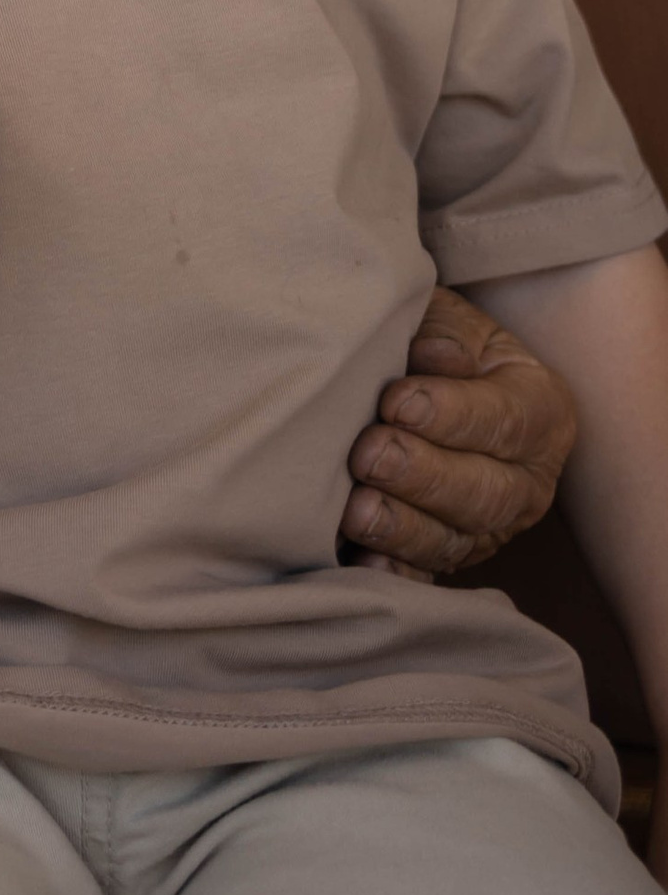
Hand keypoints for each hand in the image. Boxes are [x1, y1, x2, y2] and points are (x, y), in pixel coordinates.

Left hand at [342, 286, 576, 577]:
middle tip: (368, 454)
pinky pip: (424, 576)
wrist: (416, 375)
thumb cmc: (431, 337)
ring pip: (455, 540)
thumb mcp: (445, 317)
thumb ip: (443, 331)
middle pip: (485, 493)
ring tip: (355, 509)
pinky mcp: (448, 555)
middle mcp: (526, 480)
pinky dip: (393, 573)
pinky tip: (360, 562)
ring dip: (402, 529)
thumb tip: (438, 356)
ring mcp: (490, 527)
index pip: (504, 419)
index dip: (451, 415)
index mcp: (540, 410)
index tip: (395, 400)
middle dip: (423, 476)